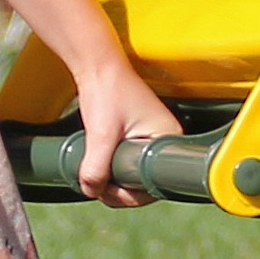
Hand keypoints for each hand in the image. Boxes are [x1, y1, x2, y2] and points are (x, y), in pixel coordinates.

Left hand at [72, 59, 187, 206]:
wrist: (97, 64)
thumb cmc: (107, 89)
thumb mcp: (101, 134)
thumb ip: (96, 167)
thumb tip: (91, 190)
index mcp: (168, 138)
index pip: (154, 184)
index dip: (129, 194)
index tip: (107, 192)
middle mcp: (165, 140)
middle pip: (144, 182)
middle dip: (119, 189)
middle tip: (96, 186)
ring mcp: (151, 138)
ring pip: (133, 174)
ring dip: (113, 180)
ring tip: (94, 175)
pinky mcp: (137, 136)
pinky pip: (127, 162)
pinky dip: (112, 168)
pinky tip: (98, 165)